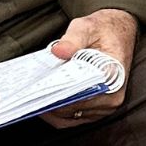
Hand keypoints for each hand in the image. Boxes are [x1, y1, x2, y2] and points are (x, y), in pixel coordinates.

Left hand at [41, 9, 137, 127]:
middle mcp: (112, 98)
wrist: (118, 34)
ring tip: (31, 96)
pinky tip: (40, 101)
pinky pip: (70, 119)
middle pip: (72, 108)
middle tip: (27, 93)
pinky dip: (54, 113)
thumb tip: (58, 51)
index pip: (82, 94)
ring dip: (50, 108)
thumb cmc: (104, 30)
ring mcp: (104, 107)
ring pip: (69, 117)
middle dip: (50, 101)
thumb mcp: (88, 26)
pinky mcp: (96, 110)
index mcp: (112, 77)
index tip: (38, 91)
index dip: (58, 94)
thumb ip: (73, 38)